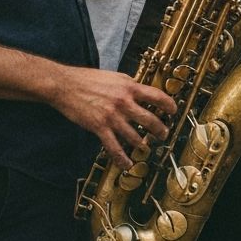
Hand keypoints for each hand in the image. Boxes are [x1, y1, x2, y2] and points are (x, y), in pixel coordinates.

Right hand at [52, 66, 177, 169]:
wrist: (66, 86)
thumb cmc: (90, 79)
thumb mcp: (115, 76)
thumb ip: (129, 85)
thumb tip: (141, 91)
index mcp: (130, 87)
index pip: (157, 96)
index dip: (169, 105)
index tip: (173, 111)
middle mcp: (124, 102)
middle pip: (150, 119)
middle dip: (160, 129)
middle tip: (163, 134)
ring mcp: (112, 116)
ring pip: (134, 136)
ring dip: (142, 144)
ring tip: (146, 148)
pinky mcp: (99, 127)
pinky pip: (114, 147)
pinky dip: (122, 158)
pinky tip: (127, 164)